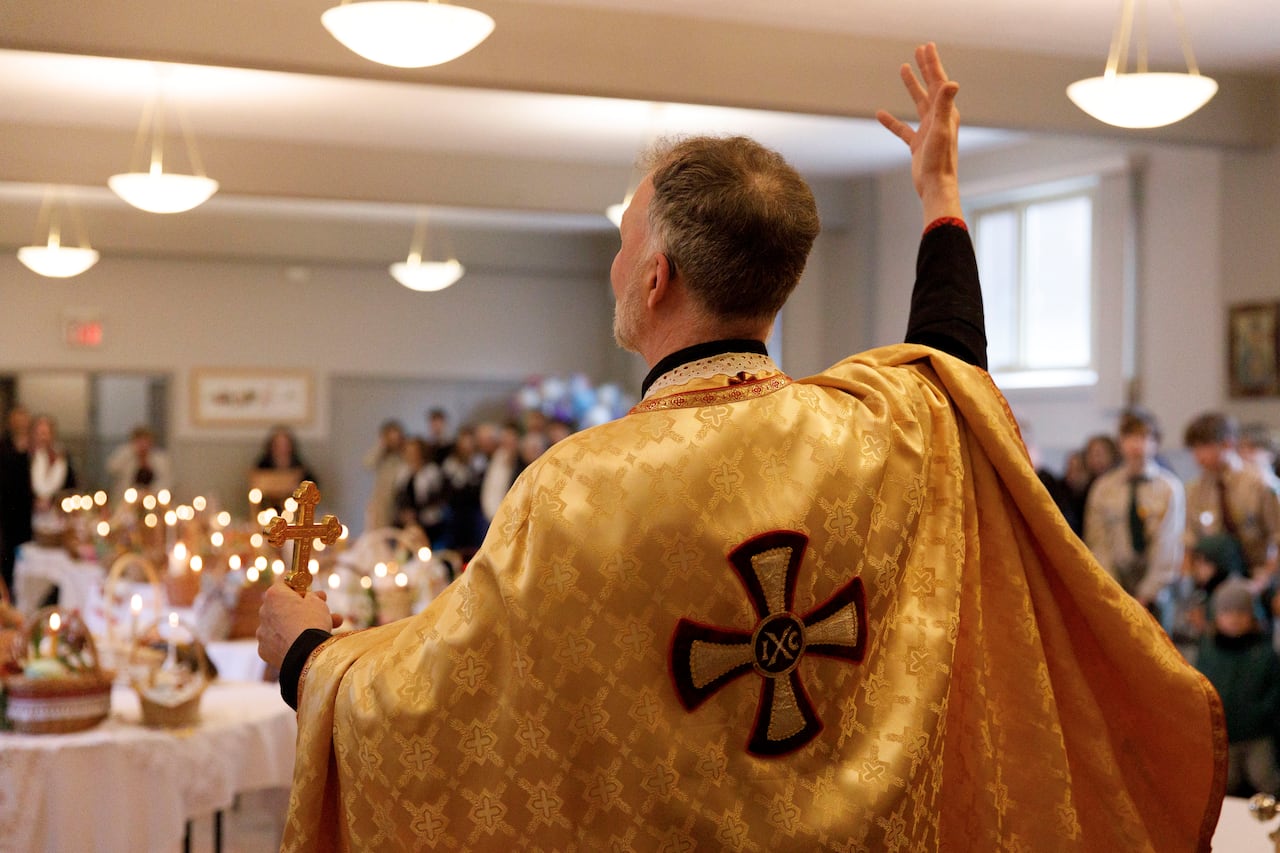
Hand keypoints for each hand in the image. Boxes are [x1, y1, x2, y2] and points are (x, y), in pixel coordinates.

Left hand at [256, 581, 341, 670]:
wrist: (306, 653)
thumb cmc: (312, 622)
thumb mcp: (318, 602)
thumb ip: (311, 596)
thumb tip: (308, 598)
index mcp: (274, 595)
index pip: (285, 581)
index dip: (299, 582)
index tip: (308, 585)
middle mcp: (264, 611)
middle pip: (284, 605)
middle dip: (302, 606)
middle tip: (322, 606)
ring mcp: (262, 632)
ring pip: (283, 625)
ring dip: (300, 625)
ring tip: (326, 628)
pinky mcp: (264, 650)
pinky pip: (278, 642)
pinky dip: (289, 641)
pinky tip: (305, 644)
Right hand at [876, 42, 961, 225]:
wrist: (935, 187)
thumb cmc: (940, 160)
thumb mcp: (941, 130)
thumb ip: (945, 105)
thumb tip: (951, 82)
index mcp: (947, 113)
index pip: (939, 82)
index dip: (932, 63)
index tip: (926, 47)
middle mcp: (939, 119)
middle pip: (931, 87)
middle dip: (925, 68)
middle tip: (919, 50)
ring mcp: (928, 131)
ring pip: (918, 103)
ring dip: (912, 86)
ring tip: (903, 68)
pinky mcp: (918, 145)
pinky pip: (903, 129)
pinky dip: (892, 121)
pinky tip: (880, 114)